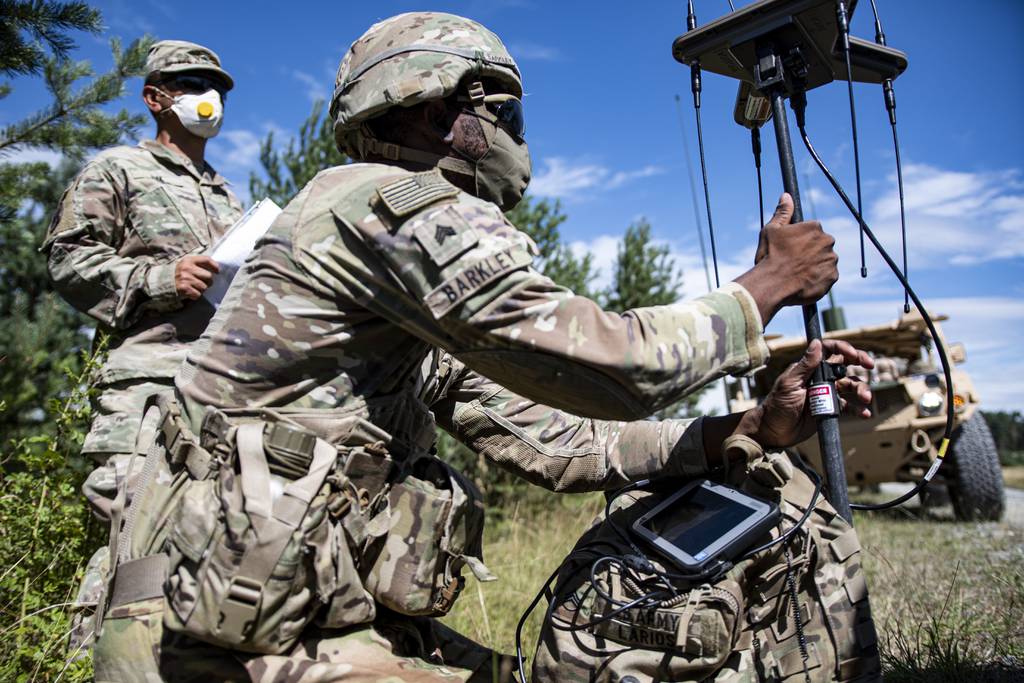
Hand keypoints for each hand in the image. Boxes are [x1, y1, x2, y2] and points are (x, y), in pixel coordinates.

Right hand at [174, 255, 219, 299]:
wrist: (164, 282)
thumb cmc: (181, 274)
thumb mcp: (187, 265)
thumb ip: (200, 264)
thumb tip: (217, 269)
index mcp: (189, 260)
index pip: (207, 260)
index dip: (215, 266)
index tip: (217, 271)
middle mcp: (187, 268)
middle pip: (209, 276)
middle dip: (208, 281)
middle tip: (203, 282)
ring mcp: (185, 278)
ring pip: (204, 287)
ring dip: (202, 289)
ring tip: (195, 287)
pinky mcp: (183, 288)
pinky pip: (198, 294)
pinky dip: (196, 295)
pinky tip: (190, 291)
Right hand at [734, 193, 838, 323]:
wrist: (772, 284)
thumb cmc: (769, 256)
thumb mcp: (771, 230)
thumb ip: (783, 213)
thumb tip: (787, 196)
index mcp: (814, 227)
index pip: (812, 231)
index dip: (800, 241)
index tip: (790, 249)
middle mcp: (827, 241)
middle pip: (821, 245)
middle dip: (810, 252)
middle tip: (794, 262)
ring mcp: (831, 260)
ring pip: (825, 260)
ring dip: (815, 265)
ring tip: (798, 273)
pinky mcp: (832, 277)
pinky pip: (827, 276)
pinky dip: (818, 279)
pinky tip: (804, 281)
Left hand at [734, 339, 873, 448]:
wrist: (774, 431)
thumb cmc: (777, 405)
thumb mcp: (789, 384)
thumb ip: (805, 365)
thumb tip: (816, 343)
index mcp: (810, 368)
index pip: (830, 351)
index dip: (844, 348)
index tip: (854, 355)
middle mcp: (821, 377)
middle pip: (846, 365)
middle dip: (860, 362)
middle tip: (870, 366)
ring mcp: (827, 393)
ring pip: (851, 385)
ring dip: (861, 389)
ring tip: (865, 399)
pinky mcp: (830, 408)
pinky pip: (849, 406)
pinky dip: (858, 409)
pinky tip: (865, 413)